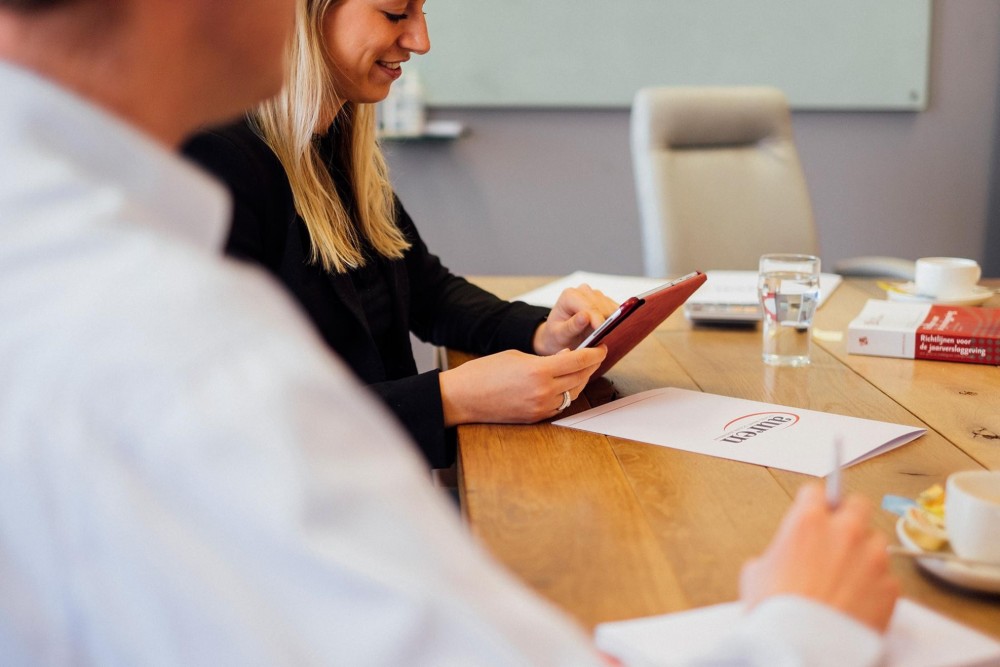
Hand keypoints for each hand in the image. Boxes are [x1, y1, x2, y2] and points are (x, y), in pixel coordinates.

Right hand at [439, 347, 606, 425]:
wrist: (462, 398)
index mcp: (538, 371)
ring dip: (580, 380)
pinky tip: (565, 384)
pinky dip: (566, 393)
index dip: (594, 353)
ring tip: (581, 368)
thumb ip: (545, 359)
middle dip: (591, 365)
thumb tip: (566, 357)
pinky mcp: (535, 418)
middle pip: (580, 378)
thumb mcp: (517, 356)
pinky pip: (560, 405)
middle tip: (596, 355)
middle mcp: (543, 392)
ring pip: (573, 393)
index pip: (578, 360)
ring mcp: (540, 407)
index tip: (602, 346)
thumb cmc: (484, 373)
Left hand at [533, 284, 618, 355]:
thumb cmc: (556, 336)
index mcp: (569, 296)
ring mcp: (596, 295)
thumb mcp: (559, 335)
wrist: (558, 337)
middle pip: (603, 307)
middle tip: (602, 340)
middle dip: (605, 324)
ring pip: (612, 309)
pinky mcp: (606, 302)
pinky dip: (616, 322)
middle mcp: (583, 291)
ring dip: (611, 323)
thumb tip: (585, 316)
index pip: (589, 307)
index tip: (602, 333)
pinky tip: (608, 332)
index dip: (598, 321)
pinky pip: (617, 312)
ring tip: (602, 337)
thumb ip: (571, 326)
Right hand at [739, 483, 898, 632]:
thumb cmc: (777, 611)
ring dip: (865, 552)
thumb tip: (780, 560)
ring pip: (877, 541)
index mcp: (808, 521)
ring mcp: (873, 558)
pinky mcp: (890, 587)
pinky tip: (858, 598)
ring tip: (847, 575)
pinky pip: (887, 577)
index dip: (812, 504)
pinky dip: (876, 585)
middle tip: (838, 533)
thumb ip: (776, 554)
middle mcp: (845, 532)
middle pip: (858, 504)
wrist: (802, 646)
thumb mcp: (757, 572)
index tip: (813, 511)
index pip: (816, 491)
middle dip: (849, 515)